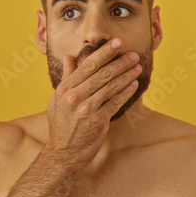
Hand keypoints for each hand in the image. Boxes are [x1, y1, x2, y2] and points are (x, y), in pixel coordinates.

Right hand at [44, 38, 140, 170]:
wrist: (63, 153)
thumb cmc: (61, 125)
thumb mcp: (58, 100)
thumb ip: (67, 78)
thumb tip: (70, 57)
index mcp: (65, 88)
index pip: (88, 65)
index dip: (104, 53)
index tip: (117, 43)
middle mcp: (75, 96)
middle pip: (102, 74)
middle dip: (120, 62)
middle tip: (133, 54)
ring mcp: (86, 109)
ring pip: (111, 87)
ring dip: (126, 75)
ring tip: (137, 67)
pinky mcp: (98, 121)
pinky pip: (115, 102)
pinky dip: (126, 92)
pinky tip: (134, 84)